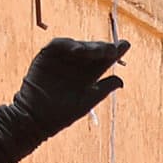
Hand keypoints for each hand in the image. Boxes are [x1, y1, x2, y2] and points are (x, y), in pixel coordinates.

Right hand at [1, 37, 129, 142]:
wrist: (36, 118)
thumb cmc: (62, 114)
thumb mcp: (87, 101)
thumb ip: (104, 89)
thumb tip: (122, 81)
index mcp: (88, 74)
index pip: (104, 60)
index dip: (115, 52)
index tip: (125, 45)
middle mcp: (77, 64)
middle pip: (93, 50)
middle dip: (102, 48)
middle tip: (112, 49)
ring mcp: (61, 59)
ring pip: (78, 46)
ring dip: (88, 46)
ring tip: (98, 51)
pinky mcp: (46, 56)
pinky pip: (58, 45)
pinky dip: (68, 45)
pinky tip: (77, 50)